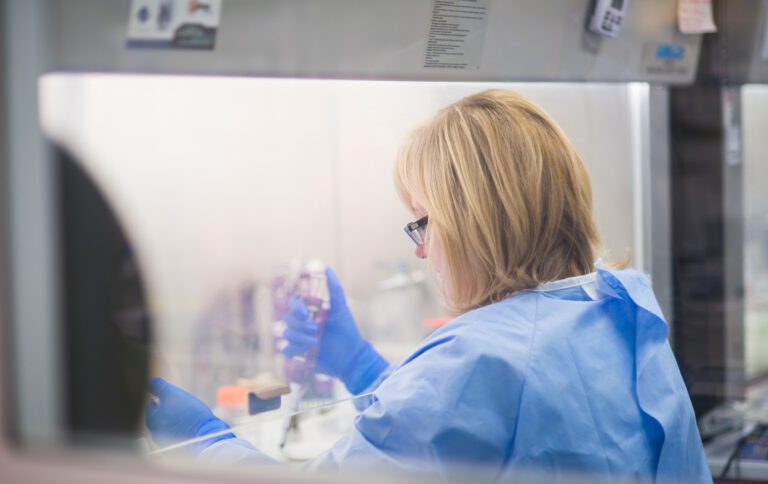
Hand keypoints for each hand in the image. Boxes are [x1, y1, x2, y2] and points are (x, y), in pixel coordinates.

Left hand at [146, 377, 234, 451]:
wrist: (206, 437)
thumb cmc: (188, 414)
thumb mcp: (172, 394)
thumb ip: (158, 386)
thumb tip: (148, 380)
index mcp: (151, 420)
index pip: (152, 403)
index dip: (165, 397)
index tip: (177, 397)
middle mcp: (154, 433)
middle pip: (161, 414)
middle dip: (170, 408)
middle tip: (184, 406)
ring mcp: (166, 442)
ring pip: (169, 423)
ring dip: (176, 418)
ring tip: (189, 415)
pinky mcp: (177, 447)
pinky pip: (177, 433)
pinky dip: (182, 427)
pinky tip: (192, 424)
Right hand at [283, 267, 388, 393]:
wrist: (352, 356)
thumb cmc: (347, 330)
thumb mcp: (342, 308)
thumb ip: (335, 289)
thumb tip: (328, 268)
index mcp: (311, 312)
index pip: (294, 304)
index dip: (296, 308)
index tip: (304, 313)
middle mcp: (303, 324)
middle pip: (288, 319)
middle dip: (300, 325)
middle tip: (315, 329)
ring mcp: (300, 339)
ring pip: (287, 334)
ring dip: (299, 338)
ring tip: (316, 341)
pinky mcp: (299, 354)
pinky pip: (287, 350)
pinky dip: (296, 349)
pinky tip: (308, 351)